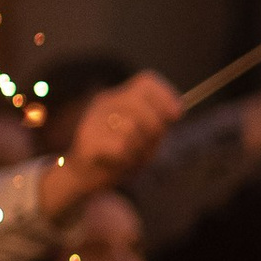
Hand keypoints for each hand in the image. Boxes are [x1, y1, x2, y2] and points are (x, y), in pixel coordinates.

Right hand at [49, 70, 178, 203]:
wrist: (84, 179)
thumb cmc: (119, 157)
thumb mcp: (144, 140)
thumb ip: (159, 125)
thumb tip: (176, 111)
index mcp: (120, 97)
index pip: (146, 81)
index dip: (166, 96)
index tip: (177, 116)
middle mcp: (104, 103)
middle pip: (139, 101)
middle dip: (154, 125)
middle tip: (150, 145)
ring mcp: (92, 119)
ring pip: (131, 126)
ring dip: (139, 147)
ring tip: (132, 157)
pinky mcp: (87, 139)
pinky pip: (120, 146)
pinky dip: (126, 158)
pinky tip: (118, 163)